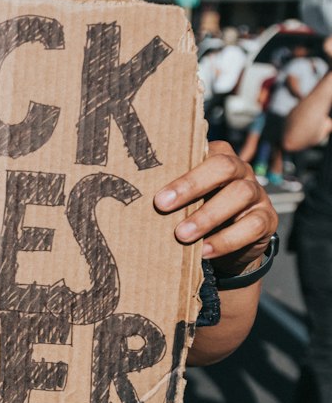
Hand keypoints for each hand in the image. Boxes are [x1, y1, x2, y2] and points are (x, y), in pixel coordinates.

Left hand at [153, 141, 276, 274]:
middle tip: (163, 205)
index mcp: (217, 157)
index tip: (157, 196)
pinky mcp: (267, 219)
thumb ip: (172, 194)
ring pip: (240, 194)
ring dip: (208, 215)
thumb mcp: (186, 201)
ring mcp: (257, 193)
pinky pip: (252, 225)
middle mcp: (241, 170)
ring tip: (182, 235)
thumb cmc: (199, 214)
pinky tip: (204, 251)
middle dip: (192, 185)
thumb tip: (135, 199)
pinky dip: (226, 240)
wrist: (228, 246)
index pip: (202, 151)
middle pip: (224, 166)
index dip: (181, 172)